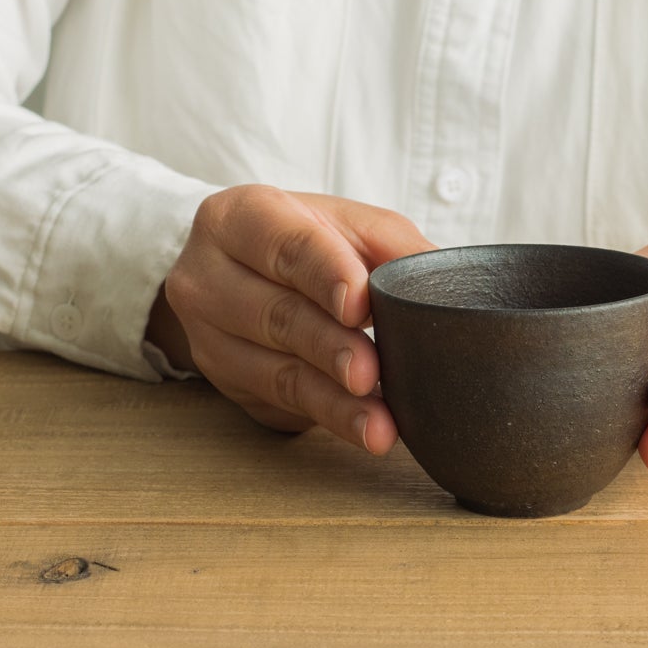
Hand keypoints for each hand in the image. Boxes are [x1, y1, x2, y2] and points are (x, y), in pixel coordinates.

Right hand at [149, 185, 435, 453]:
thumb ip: (391, 245)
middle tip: (371, 371)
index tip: (360, 305)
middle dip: (330, 346)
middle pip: (277, 314)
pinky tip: (366, 430)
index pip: (285, 247)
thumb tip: (440, 282)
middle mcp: (207, 276)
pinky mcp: (226, 382)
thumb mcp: (346, 227)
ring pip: (278, 372)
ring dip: (335, 401)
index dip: (325, 275)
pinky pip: (283, 403)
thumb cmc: (304, 242)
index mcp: (238, 218)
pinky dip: (331, 418)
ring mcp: (208, 335)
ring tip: (379, 422)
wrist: (242, 272)